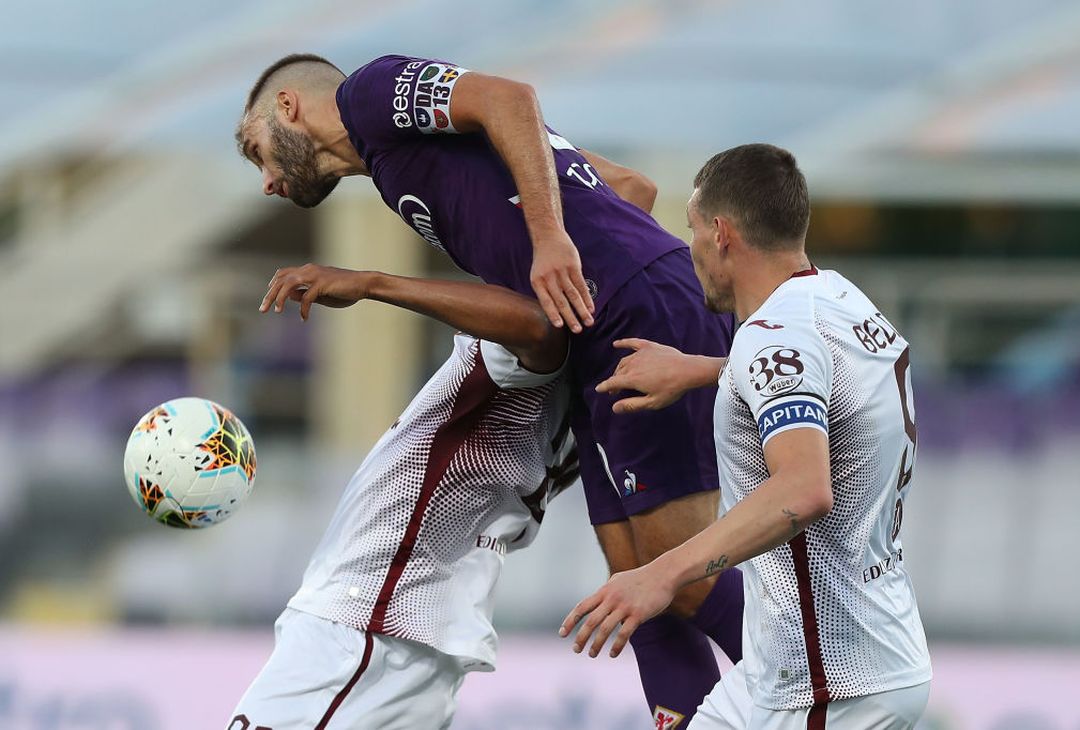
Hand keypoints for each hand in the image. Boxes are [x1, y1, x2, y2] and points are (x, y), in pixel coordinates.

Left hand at [259, 264, 371, 319]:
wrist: (364, 284)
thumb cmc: (345, 290)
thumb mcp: (321, 294)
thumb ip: (305, 294)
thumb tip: (289, 296)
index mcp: (308, 270)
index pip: (284, 274)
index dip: (273, 285)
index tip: (267, 297)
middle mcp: (308, 270)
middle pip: (281, 279)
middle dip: (270, 295)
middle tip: (262, 309)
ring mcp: (315, 275)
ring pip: (289, 285)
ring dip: (279, 298)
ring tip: (276, 311)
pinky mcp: (322, 283)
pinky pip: (307, 297)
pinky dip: (303, 309)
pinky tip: (304, 318)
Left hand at [529, 230, 594, 332]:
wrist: (548, 237)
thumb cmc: (543, 261)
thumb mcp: (538, 275)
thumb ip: (546, 291)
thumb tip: (556, 312)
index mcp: (537, 282)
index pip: (546, 301)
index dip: (553, 314)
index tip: (560, 326)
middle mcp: (549, 278)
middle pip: (561, 301)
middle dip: (570, 317)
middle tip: (577, 330)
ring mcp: (562, 272)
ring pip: (573, 295)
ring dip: (582, 310)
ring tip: (588, 322)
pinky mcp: (573, 266)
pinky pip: (581, 285)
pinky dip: (587, 298)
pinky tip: (591, 308)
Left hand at [558, 563, 674, 657]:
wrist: (663, 574)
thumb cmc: (641, 578)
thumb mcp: (618, 580)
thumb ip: (607, 590)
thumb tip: (598, 601)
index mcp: (605, 591)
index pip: (582, 607)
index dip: (571, 621)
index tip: (562, 633)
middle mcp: (612, 598)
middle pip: (591, 621)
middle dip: (580, 637)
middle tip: (576, 649)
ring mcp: (624, 606)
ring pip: (605, 629)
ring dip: (596, 645)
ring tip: (592, 654)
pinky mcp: (638, 614)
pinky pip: (624, 634)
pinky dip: (616, 646)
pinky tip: (613, 654)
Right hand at [596, 339, 723, 413]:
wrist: (688, 370)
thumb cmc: (672, 389)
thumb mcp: (652, 402)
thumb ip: (632, 405)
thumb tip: (614, 408)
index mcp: (632, 379)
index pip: (612, 382)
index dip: (604, 387)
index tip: (599, 389)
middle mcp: (633, 364)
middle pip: (618, 372)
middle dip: (614, 381)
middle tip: (616, 390)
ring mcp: (641, 354)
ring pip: (624, 361)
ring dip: (620, 369)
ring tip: (620, 375)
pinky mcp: (649, 346)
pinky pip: (633, 343)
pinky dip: (623, 343)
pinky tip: (616, 343)